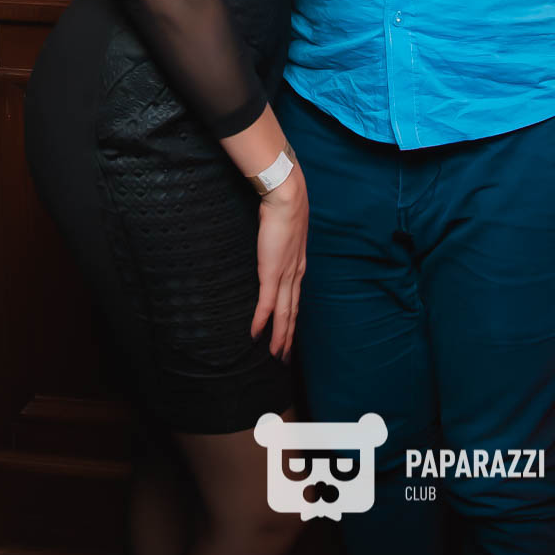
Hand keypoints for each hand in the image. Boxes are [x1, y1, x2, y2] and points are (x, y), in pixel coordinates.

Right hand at [252, 167, 308, 359]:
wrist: (287, 197)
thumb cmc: (285, 207)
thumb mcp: (285, 228)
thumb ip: (280, 240)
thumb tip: (272, 240)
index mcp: (298, 264)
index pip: (296, 298)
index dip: (293, 318)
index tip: (289, 333)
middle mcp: (295, 273)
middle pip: (293, 312)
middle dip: (288, 336)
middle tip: (284, 357)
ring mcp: (284, 274)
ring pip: (284, 314)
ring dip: (279, 336)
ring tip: (275, 355)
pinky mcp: (272, 272)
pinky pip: (267, 304)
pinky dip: (261, 321)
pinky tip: (255, 335)